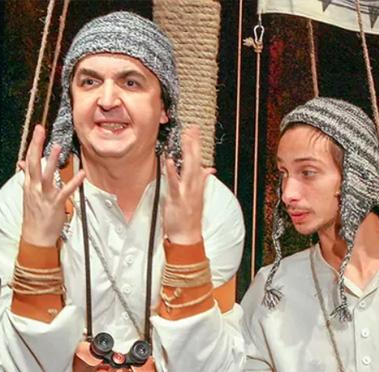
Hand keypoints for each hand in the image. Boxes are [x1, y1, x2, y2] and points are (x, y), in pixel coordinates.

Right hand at [19, 125, 84, 246]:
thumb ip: (28, 177)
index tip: (38, 130)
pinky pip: (65, 192)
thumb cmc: (34, 215)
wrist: (35, 237)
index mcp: (28, 184)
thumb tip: (22, 164)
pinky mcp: (55, 204)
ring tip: (57, 147)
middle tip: (41, 130)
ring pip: (46, 175)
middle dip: (37, 146)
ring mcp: (44, 195)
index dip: (33, 144)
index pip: (29, 160)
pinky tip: (81, 174)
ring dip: (52, 161)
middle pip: (34, 163)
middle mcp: (34, 187)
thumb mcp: (29, 194)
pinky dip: (73, 183)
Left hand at [162, 126, 214, 244]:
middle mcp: (194, 186)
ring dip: (187, 153)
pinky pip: (174, 183)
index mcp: (198, 185)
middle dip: (194, 144)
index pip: (199, 160)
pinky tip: (169, 160)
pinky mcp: (177, 198)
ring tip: (185, 138)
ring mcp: (186, 192)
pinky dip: (172, 171)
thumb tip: (209, 169)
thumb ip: (202, 181)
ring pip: (189, 169)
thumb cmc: (190, 218)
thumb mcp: (197, 197)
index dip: (197, 145)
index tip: (195, 131)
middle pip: (196, 161)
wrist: (188, 237)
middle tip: (192, 128)